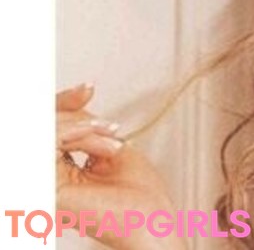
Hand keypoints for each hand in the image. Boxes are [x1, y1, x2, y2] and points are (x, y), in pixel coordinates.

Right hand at [56, 83, 186, 249]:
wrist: (150, 223)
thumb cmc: (140, 199)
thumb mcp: (113, 149)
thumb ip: (89, 129)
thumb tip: (77, 102)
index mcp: (63, 168)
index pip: (53, 129)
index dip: (65, 103)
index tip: (88, 88)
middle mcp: (50, 174)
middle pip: (46, 125)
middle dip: (73, 109)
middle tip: (99, 110)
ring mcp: (47, 181)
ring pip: (48, 129)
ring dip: (85, 126)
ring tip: (111, 138)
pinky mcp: (48, 186)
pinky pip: (51, 142)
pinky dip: (80, 133)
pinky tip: (102, 140)